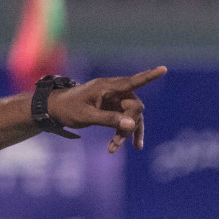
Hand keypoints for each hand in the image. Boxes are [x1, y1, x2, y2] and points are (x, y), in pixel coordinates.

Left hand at [47, 66, 164, 152]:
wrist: (54, 109)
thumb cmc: (68, 108)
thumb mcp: (86, 116)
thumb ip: (108, 119)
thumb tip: (132, 125)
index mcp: (107, 87)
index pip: (132, 81)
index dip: (149, 76)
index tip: (164, 69)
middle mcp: (114, 92)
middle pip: (134, 107)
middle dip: (129, 125)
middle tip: (116, 142)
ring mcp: (115, 101)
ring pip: (131, 117)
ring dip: (126, 133)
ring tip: (113, 148)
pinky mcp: (113, 110)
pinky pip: (124, 122)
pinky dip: (123, 134)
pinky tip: (125, 146)